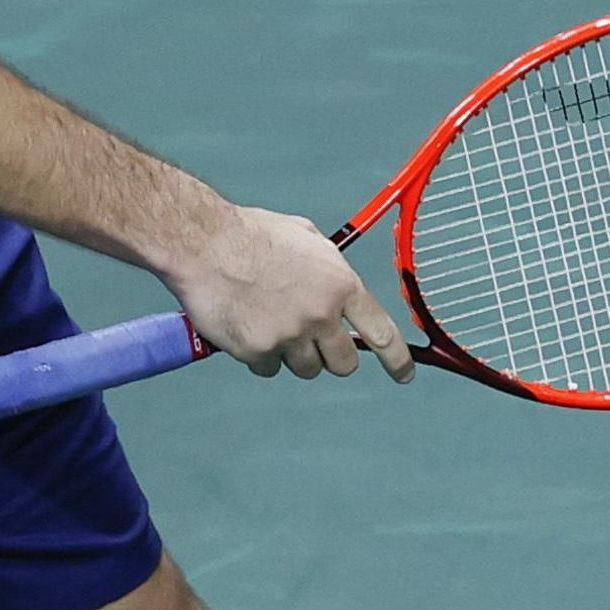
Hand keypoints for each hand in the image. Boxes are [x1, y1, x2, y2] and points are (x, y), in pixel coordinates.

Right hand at [174, 206, 415, 385]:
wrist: (205, 243)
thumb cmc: (252, 234)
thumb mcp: (305, 238)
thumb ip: (328, 267)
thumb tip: (338, 287)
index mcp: (339, 284)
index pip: (381, 332)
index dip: (397, 359)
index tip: (404, 374)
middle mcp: (320, 314)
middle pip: (344, 362)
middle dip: (331, 355)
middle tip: (309, 337)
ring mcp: (289, 336)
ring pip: (305, 368)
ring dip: (292, 354)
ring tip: (268, 319)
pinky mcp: (259, 352)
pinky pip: (268, 368)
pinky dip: (259, 355)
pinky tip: (245, 325)